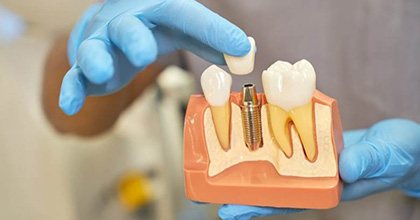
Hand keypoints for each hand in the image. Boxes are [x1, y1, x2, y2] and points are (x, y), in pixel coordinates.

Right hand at [59, 0, 249, 114]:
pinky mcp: (86, 69)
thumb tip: (246, 55)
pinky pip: (75, 77)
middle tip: (145, 54)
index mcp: (157, 12)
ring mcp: (102, 45)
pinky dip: (70, 90)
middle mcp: (126, 24)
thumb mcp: (184, 30)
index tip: (240, 48)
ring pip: (94, 49)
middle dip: (133, 38)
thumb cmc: (153, 28)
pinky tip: (70, 105)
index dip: (212, 31)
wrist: (112, 28)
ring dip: (96, 60)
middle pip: (127, 27)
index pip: (185, 15)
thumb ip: (213, 42)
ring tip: (102, 72)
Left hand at [218, 118, 419, 219]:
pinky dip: (269, 139)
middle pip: (273, 187)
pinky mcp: (312, 143)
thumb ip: (367, 162)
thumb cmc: (398, 155)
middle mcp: (313, 177)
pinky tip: (251, 134)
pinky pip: (287, 143)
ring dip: (250, 166)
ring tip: (220, 167)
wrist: (401, 143)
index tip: (231, 210)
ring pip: (276, 166)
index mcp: (327, 189)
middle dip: (244, 191)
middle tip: (213, 194)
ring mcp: (311, 161)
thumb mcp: (386, 157)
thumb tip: (345, 168)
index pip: (287, 202)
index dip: (259, 207)